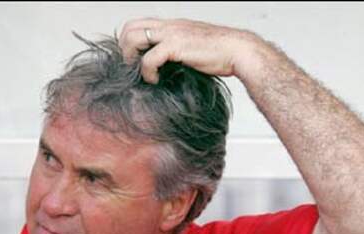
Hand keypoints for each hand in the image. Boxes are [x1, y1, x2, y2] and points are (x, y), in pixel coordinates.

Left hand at [118, 18, 261, 83]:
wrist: (239, 51)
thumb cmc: (221, 53)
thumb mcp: (193, 48)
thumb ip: (176, 52)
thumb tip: (164, 67)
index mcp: (172, 25)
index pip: (138, 24)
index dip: (129, 41)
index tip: (133, 61)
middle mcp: (169, 26)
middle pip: (130, 28)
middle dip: (124, 49)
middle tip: (132, 68)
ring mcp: (172, 34)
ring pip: (134, 38)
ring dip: (131, 59)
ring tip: (141, 74)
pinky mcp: (176, 46)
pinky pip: (149, 59)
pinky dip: (147, 72)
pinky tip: (155, 80)